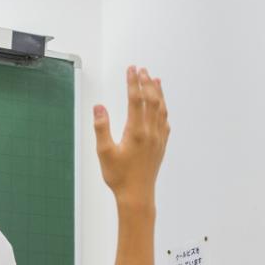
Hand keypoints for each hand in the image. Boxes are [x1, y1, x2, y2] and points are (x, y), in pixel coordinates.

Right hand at [94, 66, 169, 205]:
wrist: (137, 195)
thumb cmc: (119, 176)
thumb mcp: (104, 153)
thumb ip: (101, 128)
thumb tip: (99, 107)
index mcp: (136, 132)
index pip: (135, 100)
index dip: (133, 83)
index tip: (131, 69)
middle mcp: (150, 132)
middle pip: (151, 100)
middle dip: (146, 83)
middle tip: (141, 69)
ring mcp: (158, 138)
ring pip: (161, 109)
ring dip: (158, 93)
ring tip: (155, 79)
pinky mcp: (161, 145)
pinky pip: (165, 122)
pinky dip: (163, 109)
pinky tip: (161, 106)